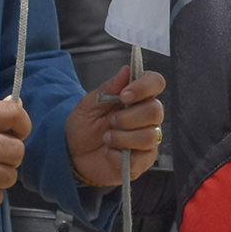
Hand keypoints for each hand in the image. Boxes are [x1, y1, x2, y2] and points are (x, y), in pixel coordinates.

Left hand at [69, 66, 167, 188]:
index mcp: (135, 98)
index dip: (144, 87)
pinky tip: (108, 153)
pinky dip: (118, 156)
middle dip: (129, 117)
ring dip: (122, 137)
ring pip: (149, 136)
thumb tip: (126, 70)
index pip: (155, 83)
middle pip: (155, 111)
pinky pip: (140, 158)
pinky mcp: (143, 161)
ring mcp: (147, 140)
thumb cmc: (84, 128)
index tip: (124, 95)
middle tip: (111, 122)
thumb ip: (108, 88)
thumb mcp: (89, 105)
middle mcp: (146, 118)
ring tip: (106, 139)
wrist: (74, 156)